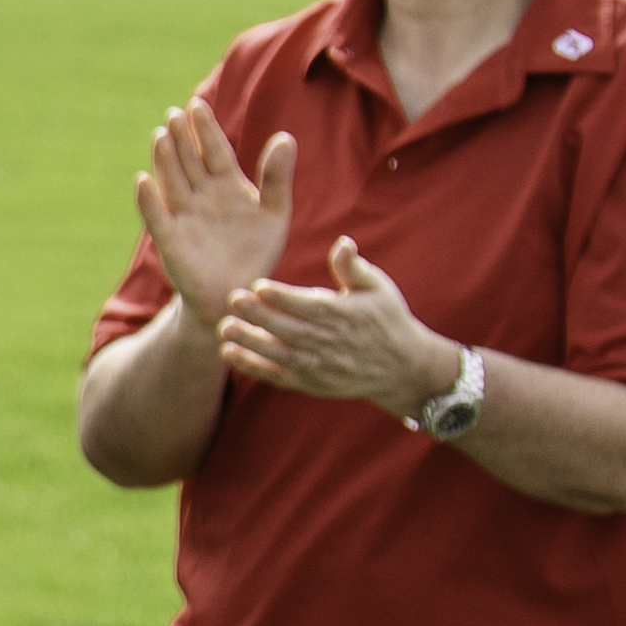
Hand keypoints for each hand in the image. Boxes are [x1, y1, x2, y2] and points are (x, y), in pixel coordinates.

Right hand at [137, 98, 298, 312]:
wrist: (237, 293)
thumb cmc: (257, 253)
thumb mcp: (275, 213)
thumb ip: (277, 177)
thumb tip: (285, 136)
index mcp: (228, 186)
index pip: (215, 150)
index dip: (205, 129)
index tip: (197, 105)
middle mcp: (202, 196)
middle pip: (189, 161)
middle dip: (182, 137)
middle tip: (174, 113)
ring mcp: (184, 216)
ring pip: (172, 181)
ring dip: (165, 159)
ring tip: (160, 135)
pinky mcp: (170, 240)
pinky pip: (157, 217)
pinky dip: (148, 200)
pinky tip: (143, 180)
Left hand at [211, 237, 460, 413]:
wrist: (401, 367)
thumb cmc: (386, 319)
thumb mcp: (377, 288)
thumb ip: (354, 268)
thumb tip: (343, 243)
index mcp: (343, 314)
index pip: (310, 306)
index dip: (284, 297)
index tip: (259, 286)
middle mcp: (329, 342)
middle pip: (290, 329)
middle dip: (261, 316)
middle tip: (233, 300)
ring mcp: (318, 365)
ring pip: (279, 354)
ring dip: (250, 342)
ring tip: (225, 328)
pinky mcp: (309, 382)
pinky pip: (277, 375)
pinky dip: (253, 367)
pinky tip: (229, 353)